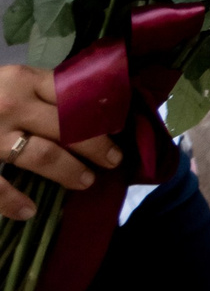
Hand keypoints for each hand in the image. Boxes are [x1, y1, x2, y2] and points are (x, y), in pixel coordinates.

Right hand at [0, 66, 119, 220]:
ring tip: (85, 181)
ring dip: (68, 171)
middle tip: (112, 160)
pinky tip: (30, 210)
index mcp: (22, 80)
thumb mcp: (9, 81)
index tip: (117, 128)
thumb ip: (40, 90)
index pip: (74, 96)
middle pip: (67, 127)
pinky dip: (14, 201)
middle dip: (95, 145)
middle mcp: (11, 104)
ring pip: (42, 155)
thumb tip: (89, 105)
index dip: (100, 114)